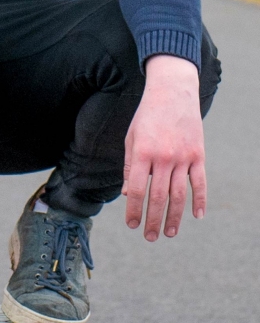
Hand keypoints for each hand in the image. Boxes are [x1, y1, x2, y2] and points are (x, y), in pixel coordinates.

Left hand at [123, 54, 204, 240]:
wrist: (172, 91)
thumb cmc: (147, 115)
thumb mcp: (132, 137)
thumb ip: (130, 166)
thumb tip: (129, 194)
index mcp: (143, 152)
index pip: (137, 190)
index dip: (134, 211)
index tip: (132, 225)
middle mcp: (163, 157)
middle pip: (158, 197)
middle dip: (152, 220)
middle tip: (150, 237)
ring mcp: (183, 156)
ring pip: (179, 195)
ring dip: (174, 217)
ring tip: (169, 233)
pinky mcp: (198, 154)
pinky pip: (200, 182)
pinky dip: (199, 201)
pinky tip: (197, 217)